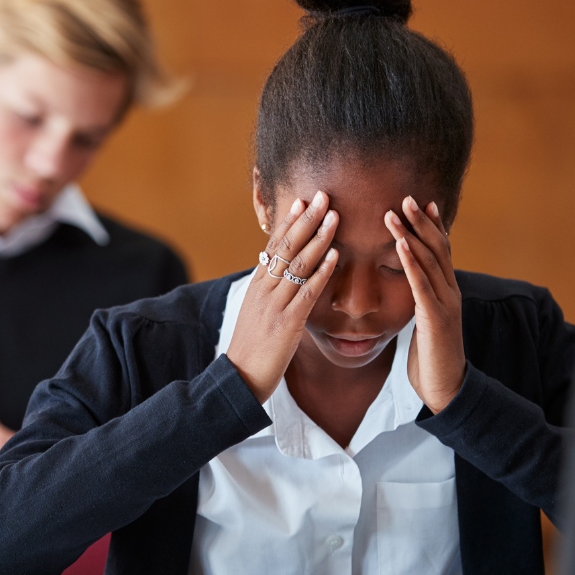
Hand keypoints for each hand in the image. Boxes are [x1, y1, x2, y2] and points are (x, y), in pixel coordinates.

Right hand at [227, 190, 340, 402]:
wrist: (239, 378)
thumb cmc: (251, 348)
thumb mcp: (256, 313)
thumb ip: (268, 293)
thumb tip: (278, 275)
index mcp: (257, 286)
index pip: (273, 246)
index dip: (288, 222)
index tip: (302, 201)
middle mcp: (264, 289)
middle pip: (286, 247)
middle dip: (306, 220)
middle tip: (322, 196)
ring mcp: (275, 305)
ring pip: (298, 264)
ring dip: (318, 238)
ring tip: (334, 216)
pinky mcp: (287, 323)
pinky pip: (307, 292)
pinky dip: (321, 272)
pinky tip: (335, 255)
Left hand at [385, 197, 465, 412]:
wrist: (446, 388)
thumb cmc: (431, 357)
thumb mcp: (426, 322)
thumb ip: (422, 301)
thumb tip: (411, 287)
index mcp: (447, 292)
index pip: (442, 252)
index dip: (433, 226)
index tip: (422, 203)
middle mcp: (450, 292)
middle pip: (437, 248)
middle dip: (421, 222)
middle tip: (406, 197)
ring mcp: (445, 303)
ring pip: (429, 261)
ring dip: (410, 235)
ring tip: (394, 213)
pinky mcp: (435, 318)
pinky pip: (421, 284)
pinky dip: (411, 262)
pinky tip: (399, 245)